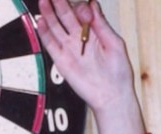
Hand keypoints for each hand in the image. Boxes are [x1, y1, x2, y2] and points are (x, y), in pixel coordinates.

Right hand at [37, 0, 144, 133]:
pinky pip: (51, 44)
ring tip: (44, 2)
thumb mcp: (115, 44)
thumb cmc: (118, 74)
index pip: (82, 13)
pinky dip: (45, 33)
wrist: (112, 96)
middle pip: (66, 17)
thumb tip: (92, 5)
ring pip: (56, 27)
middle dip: (59, 4)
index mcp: (95, 33)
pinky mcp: (62, 60)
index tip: (82, 7)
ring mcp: (70, 49)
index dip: (80, 6)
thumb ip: (101, 25)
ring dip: (49, 14)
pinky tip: (41, 21)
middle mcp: (81, 39)